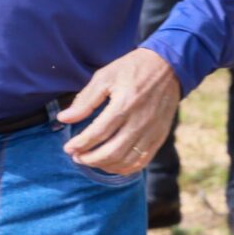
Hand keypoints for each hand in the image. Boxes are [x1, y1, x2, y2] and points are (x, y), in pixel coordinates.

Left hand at [57, 47, 181, 175]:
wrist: (169, 66)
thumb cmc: (132, 69)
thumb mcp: (105, 76)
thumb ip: (85, 100)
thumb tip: (64, 118)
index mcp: (125, 103)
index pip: (98, 132)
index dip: (80, 144)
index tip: (68, 147)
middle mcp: (140, 121)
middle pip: (112, 152)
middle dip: (90, 159)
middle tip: (77, 157)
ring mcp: (152, 131)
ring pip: (126, 160)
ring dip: (105, 165)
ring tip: (91, 161)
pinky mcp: (159, 136)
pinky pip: (142, 161)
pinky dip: (125, 168)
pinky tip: (112, 164)